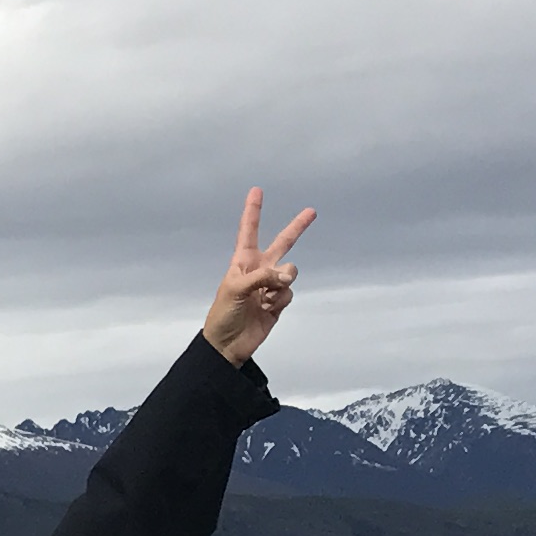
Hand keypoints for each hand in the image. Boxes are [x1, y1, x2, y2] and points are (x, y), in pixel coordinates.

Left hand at [201, 186, 314, 363]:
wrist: (228, 344)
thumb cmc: (223, 314)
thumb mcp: (235, 288)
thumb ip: (263, 276)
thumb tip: (287, 275)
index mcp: (243, 261)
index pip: (249, 230)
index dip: (253, 211)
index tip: (256, 191)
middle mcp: (259, 269)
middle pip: (283, 243)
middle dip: (297, 228)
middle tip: (312, 211)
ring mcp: (270, 286)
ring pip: (290, 272)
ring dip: (281, 282)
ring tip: (267, 295)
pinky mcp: (279, 302)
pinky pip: (289, 292)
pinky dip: (281, 299)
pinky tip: (268, 308)